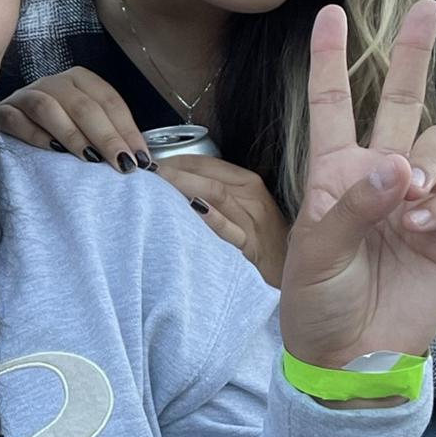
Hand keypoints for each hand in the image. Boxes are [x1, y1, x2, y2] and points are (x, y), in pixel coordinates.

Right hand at [0, 66, 153, 170]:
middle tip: (122, 164)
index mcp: (79, 80)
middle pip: (82, 105)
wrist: (7, 132)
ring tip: (90, 160)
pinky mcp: (2, 112)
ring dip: (72, 135)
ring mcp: (25, 95)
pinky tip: (52, 152)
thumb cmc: (56, 134)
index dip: (127, 130)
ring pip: (49, 108)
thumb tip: (145, 163)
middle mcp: (53, 82)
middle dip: (106, 136)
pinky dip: (35, 135)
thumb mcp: (87, 129)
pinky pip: (16, 119)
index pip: (109, 101)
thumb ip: (112, 138)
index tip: (141, 160)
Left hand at [160, 156, 291, 287]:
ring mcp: (253, 223)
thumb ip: (217, 194)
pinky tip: (192, 208)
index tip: (151, 163)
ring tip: (157, 184)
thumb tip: (177, 183)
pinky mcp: (251, 248)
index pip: (208, 163)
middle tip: (145, 172)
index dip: (177, 160)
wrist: (291, 276)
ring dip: (184, 186)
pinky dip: (211, 217)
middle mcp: (253, 198)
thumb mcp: (246, 210)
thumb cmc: (265, 243)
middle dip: (175, 171)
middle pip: (209, 176)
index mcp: (250, 184)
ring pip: (217, 194)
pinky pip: (229, 229)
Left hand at [279, 0, 435, 371]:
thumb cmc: (317, 303)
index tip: (330, 14)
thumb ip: (352, 205)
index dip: (331, 60)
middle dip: (414, 53)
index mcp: (333, 173)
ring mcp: (418, 202)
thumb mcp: (314, 251)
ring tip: (409, 197)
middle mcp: (378, 176)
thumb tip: (399, 165)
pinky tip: (420, 225)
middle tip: (429, 6)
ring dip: (430, 159)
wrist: (350, 358)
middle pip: (402, 103)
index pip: (332, 105)